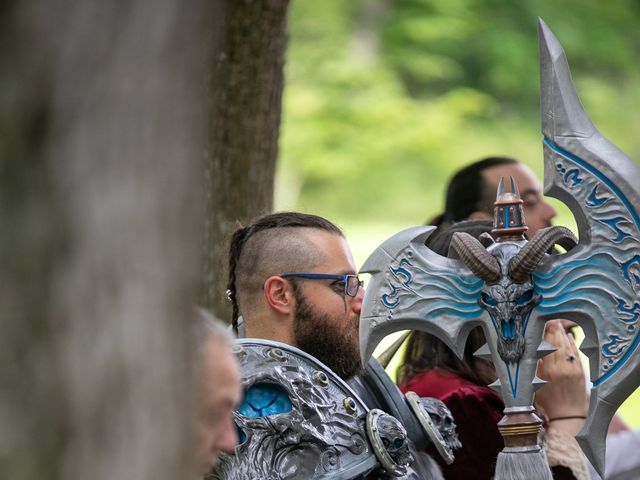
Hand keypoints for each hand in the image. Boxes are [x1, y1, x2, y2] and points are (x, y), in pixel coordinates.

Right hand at [535, 320, 586, 434]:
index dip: (544, 332)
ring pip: (567, 345)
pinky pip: (575, 352)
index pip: (546, 344)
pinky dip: (571, 343)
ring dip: (562, 334)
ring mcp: (573, 368)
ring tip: (556, 324)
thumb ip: (533, 365)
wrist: (568, 417)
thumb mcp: (533, 384)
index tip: (540, 322)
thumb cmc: (546, 402)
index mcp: (548, 370)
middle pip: (557, 342)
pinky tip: (568, 336)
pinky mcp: (581, 371)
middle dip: (553, 329)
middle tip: (548, 318)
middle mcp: (562, 367)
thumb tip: (530, 346)